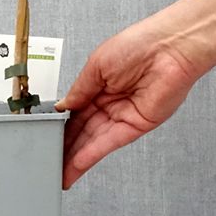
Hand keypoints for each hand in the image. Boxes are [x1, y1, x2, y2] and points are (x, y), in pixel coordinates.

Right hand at [54, 15, 202, 189]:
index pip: (75, 110)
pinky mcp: (137, 125)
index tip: (45, 136)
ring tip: (57, 171)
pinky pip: (110, 142)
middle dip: (65, 145)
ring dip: (75, 156)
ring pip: (93, 140)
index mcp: (99, 83)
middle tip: (48, 160)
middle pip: (83, 129)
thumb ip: (79, 90)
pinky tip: (76, 163)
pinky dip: (92, 153)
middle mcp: (111, 101)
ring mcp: (123, 115)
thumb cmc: (139, 44)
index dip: (60, 124)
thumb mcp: (96, 64)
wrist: (170, 47)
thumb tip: (61, 107)